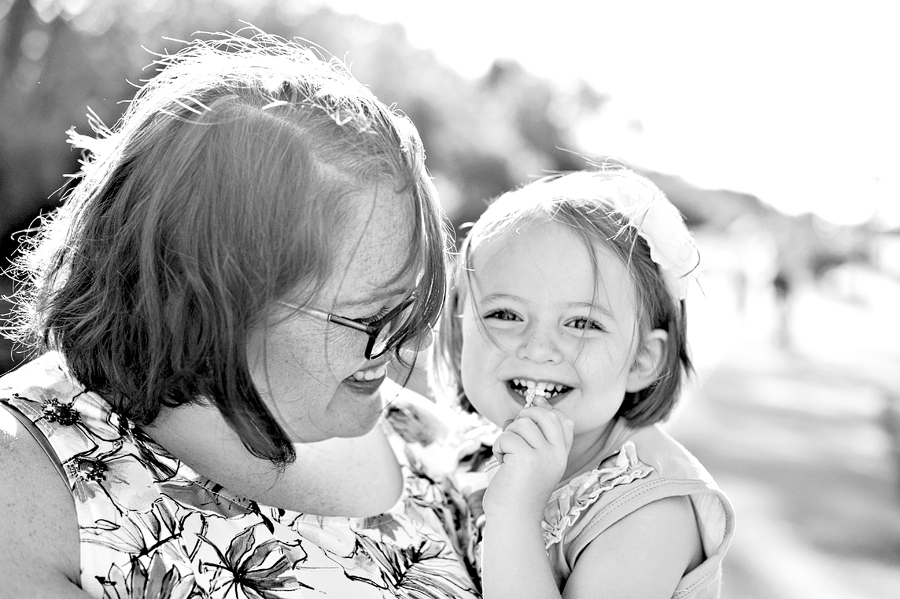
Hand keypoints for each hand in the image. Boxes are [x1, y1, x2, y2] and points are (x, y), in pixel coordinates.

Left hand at [483, 395, 573, 521]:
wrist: (512, 520)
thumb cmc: (517, 489)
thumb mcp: (533, 459)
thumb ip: (536, 434)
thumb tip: (535, 400)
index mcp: (562, 455)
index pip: (563, 420)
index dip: (545, 410)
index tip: (530, 412)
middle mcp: (557, 454)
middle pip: (544, 414)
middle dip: (523, 416)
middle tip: (513, 436)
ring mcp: (544, 456)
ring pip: (521, 423)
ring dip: (506, 437)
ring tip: (507, 457)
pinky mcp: (526, 458)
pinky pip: (506, 436)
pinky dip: (498, 448)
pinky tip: (502, 464)